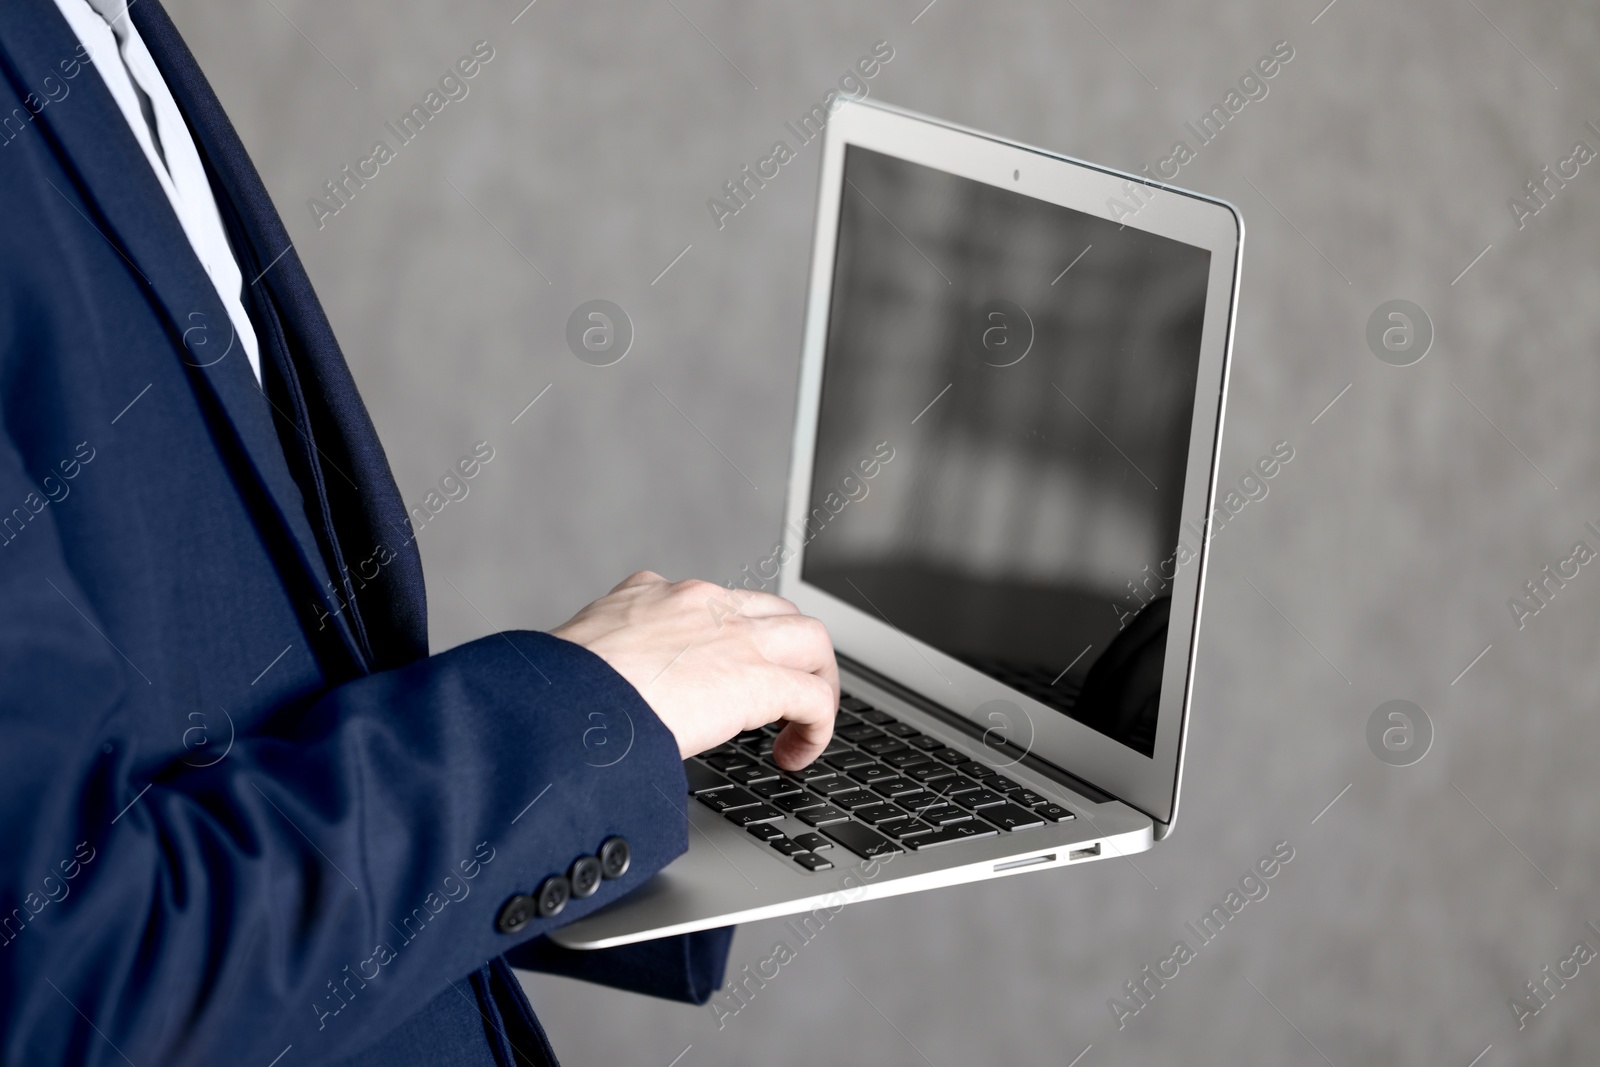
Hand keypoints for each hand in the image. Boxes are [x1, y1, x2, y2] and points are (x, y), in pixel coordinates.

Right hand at [551, 571, 838, 768]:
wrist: (560, 703)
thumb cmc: (553, 693)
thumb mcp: (578, 658)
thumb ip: (603, 663)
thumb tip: (591, 703)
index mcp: (654, 595)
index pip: (716, 602)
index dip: (735, 639)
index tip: (728, 671)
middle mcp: (699, 603)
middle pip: (776, 612)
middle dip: (791, 652)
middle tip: (786, 693)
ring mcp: (732, 634)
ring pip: (811, 640)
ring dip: (817, 681)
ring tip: (805, 721)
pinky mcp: (753, 678)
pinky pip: (814, 697)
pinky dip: (817, 726)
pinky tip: (795, 754)